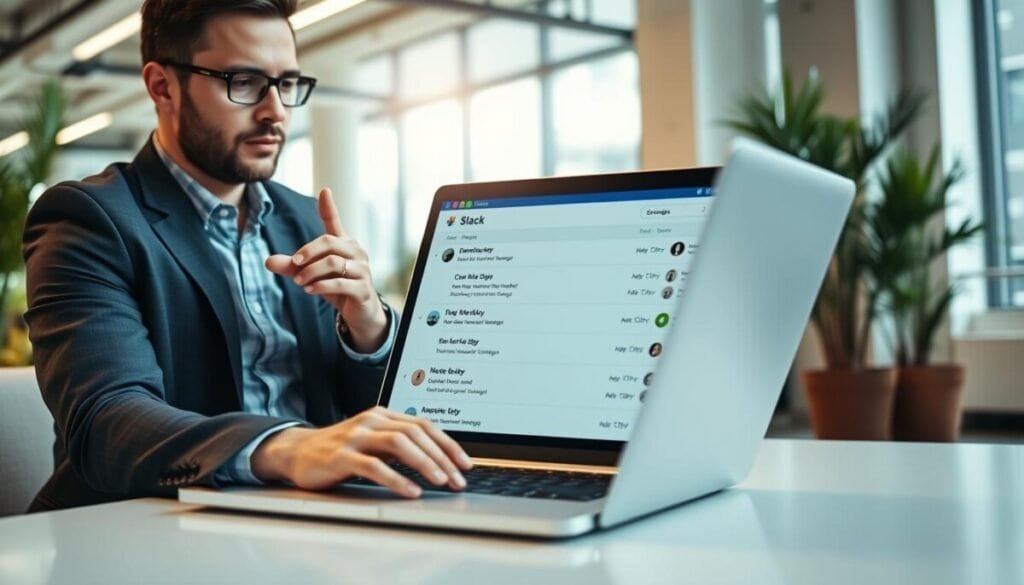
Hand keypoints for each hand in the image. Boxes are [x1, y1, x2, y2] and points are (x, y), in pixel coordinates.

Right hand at [251, 407, 472, 496]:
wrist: (297, 451)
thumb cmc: (340, 449)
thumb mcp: (373, 440)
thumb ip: (399, 444)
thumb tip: (438, 459)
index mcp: (383, 414)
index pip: (424, 425)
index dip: (448, 444)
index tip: (465, 464)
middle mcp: (372, 420)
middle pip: (416, 433)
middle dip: (442, 457)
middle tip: (458, 479)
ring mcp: (356, 437)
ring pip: (399, 443)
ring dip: (425, 463)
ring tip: (441, 481)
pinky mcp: (341, 456)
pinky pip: (374, 466)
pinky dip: (396, 478)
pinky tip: (410, 491)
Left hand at [265, 188, 386, 352]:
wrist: (359, 313)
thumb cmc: (337, 288)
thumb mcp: (312, 275)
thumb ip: (292, 267)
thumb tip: (268, 262)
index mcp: (345, 244)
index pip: (335, 222)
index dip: (329, 207)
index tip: (324, 190)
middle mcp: (357, 253)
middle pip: (329, 243)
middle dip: (308, 252)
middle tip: (293, 263)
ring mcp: (363, 270)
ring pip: (334, 263)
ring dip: (312, 272)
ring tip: (299, 282)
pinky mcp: (364, 289)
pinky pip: (340, 283)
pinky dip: (322, 286)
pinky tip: (309, 290)